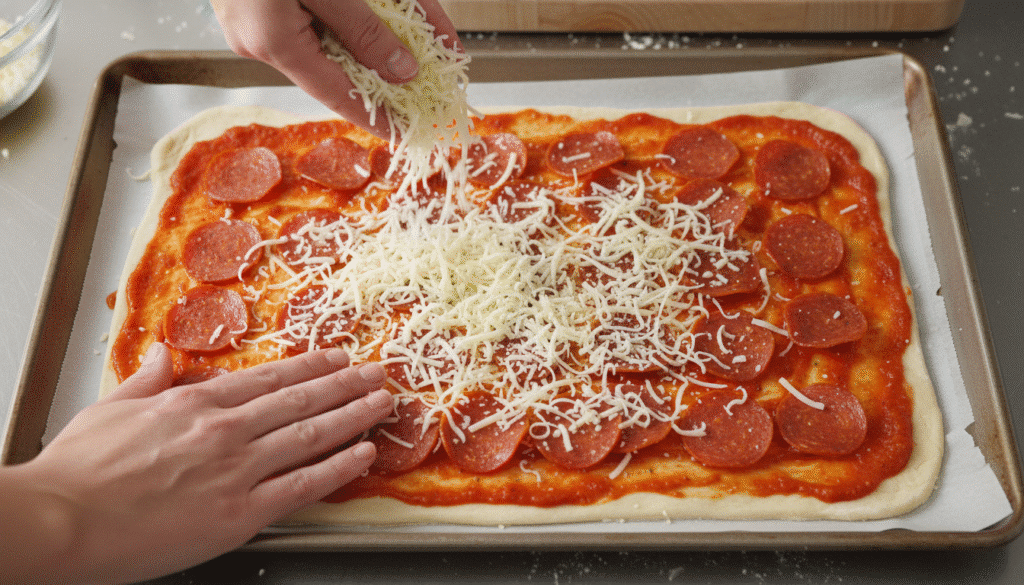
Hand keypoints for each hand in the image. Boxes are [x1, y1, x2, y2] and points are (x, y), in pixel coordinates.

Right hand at [11, 343, 390, 583]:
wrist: (61, 521)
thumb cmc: (77, 472)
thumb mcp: (109, 409)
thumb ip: (145, 380)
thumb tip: (159, 354)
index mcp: (194, 401)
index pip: (268, 377)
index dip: (310, 366)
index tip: (337, 358)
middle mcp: (225, 429)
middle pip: (300, 399)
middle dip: (345, 384)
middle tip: (378, 373)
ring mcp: (236, 470)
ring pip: (310, 435)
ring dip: (353, 416)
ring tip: (383, 404)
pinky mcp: (240, 514)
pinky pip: (302, 485)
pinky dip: (338, 467)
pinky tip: (363, 454)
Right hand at [210, 0, 459, 137]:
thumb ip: (363, 28)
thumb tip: (401, 70)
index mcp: (273, 41)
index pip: (337, 96)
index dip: (378, 118)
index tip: (409, 133)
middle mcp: (261, 39)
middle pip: (336, 69)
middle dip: (383, 79)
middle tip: (424, 89)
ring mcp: (256, 22)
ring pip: (326, 43)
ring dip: (369, 48)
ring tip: (416, 54)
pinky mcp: (257, 5)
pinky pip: (311, 23)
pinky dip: (347, 24)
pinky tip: (384, 21)